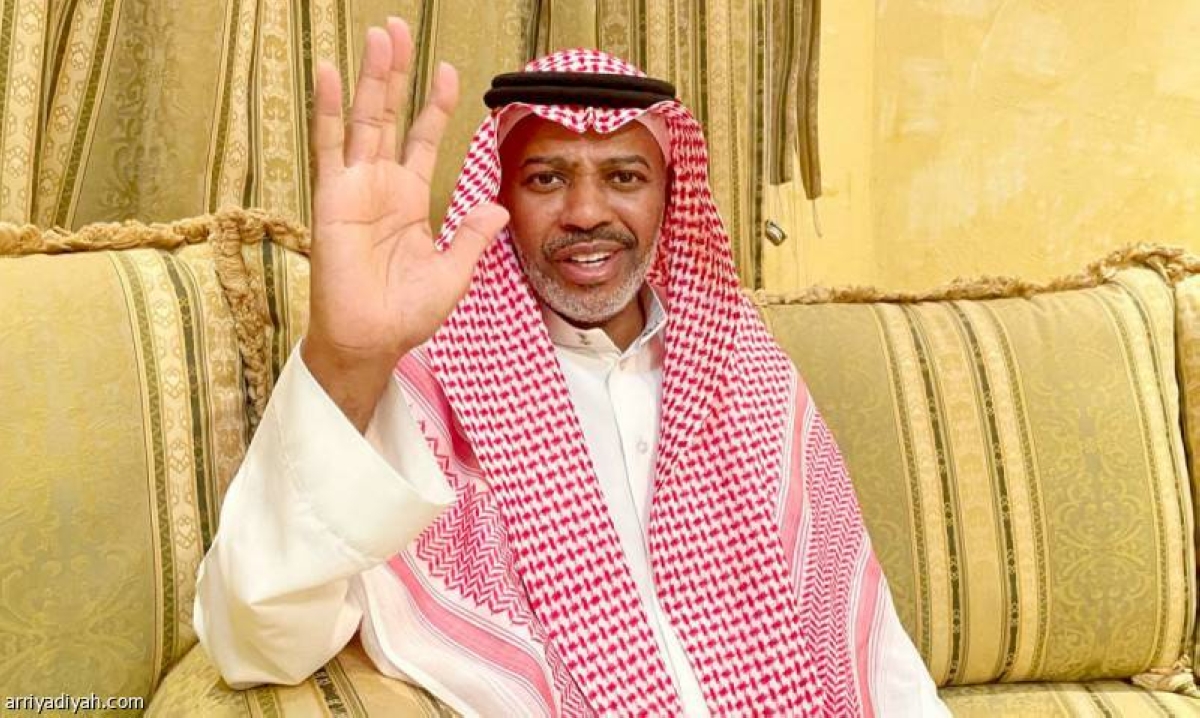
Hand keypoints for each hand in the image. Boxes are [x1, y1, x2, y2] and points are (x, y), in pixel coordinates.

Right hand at [302, 18, 507, 429]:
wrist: (372, 340)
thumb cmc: (406, 314)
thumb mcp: (454, 272)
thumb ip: (473, 235)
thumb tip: (498, 207)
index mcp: (410, 199)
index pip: (424, 139)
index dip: (435, 105)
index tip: (449, 72)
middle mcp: (381, 185)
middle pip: (391, 115)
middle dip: (397, 72)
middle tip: (399, 28)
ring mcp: (355, 187)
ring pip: (364, 120)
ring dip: (370, 77)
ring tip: (379, 35)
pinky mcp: (332, 197)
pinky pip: (330, 146)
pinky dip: (331, 109)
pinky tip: (334, 72)